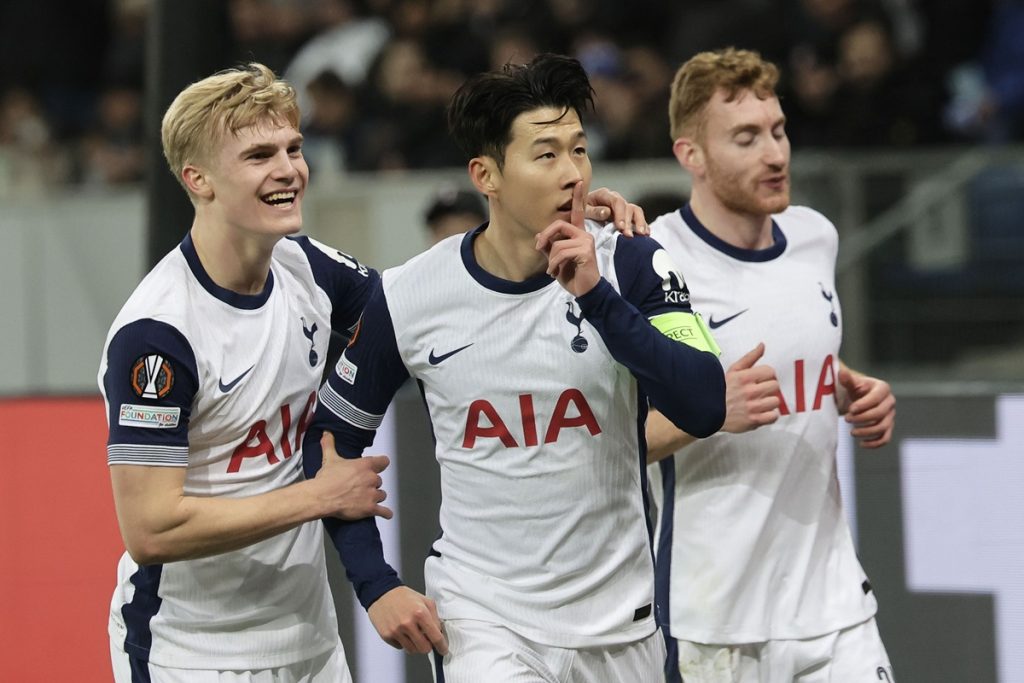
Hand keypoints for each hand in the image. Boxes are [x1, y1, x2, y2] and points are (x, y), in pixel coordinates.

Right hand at [316, 432, 392, 519]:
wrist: (322, 497)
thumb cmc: (327, 479)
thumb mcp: (329, 458)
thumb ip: (329, 444)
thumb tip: (326, 433)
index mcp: (365, 465)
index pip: (383, 462)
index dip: (380, 464)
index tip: (378, 466)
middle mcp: (372, 479)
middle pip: (379, 481)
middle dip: (372, 484)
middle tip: (361, 487)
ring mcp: (372, 494)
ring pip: (381, 495)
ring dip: (376, 497)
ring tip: (366, 498)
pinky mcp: (370, 508)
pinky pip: (384, 511)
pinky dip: (385, 512)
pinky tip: (386, 513)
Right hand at [368, 586, 448, 654]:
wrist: (382, 593)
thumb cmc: (404, 596)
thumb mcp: (425, 601)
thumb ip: (435, 617)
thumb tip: (439, 633)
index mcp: (420, 613)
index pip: (435, 637)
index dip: (442, 646)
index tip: (443, 650)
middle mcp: (408, 623)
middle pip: (424, 648)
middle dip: (428, 645)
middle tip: (426, 639)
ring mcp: (396, 630)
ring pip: (412, 650)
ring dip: (415, 645)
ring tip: (412, 633)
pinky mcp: (387, 635)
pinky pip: (400, 647)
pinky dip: (403, 642)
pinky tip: (402, 631)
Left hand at [536, 181, 600, 296]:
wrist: (585, 291)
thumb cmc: (572, 275)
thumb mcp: (555, 260)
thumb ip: (548, 247)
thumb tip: (539, 235)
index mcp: (578, 234)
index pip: (578, 212)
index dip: (578, 197)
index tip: (579, 181)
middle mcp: (584, 234)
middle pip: (559, 224)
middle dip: (545, 236)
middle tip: (538, 247)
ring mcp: (586, 242)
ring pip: (558, 244)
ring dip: (550, 260)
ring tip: (552, 270)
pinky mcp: (586, 251)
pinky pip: (561, 253)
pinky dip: (554, 264)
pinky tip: (555, 273)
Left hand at [584, 187, 648, 235]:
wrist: (579, 214)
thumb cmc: (579, 212)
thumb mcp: (583, 211)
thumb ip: (594, 211)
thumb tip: (607, 212)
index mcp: (604, 195)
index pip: (616, 201)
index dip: (620, 214)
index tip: (620, 227)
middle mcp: (616, 199)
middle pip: (628, 207)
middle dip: (629, 222)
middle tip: (628, 235)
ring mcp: (623, 207)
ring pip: (636, 211)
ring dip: (640, 222)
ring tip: (641, 234)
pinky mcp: (627, 216)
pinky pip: (638, 218)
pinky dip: (643, 225)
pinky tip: (646, 234)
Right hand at [722, 343, 779, 432]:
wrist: (708, 412)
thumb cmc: (721, 390)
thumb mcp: (733, 370)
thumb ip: (750, 357)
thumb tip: (762, 346)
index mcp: (744, 377)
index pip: (770, 371)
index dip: (767, 375)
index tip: (761, 379)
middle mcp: (749, 392)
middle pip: (775, 386)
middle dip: (768, 388)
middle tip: (760, 391)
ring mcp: (752, 407)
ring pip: (775, 401)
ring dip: (769, 402)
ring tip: (759, 402)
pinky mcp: (753, 420)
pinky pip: (773, 416)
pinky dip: (770, 415)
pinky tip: (761, 412)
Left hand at [838, 366, 894, 447]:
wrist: (857, 397)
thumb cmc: (854, 388)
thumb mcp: (851, 383)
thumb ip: (847, 379)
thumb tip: (842, 372)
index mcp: (883, 388)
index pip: (876, 398)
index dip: (864, 405)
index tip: (850, 409)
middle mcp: (889, 402)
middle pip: (880, 414)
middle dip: (863, 418)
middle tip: (847, 419)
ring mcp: (890, 415)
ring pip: (883, 427)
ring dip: (867, 432)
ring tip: (851, 432)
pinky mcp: (887, 427)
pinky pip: (885, 438)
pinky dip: (875, 443)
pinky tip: (862, 444)